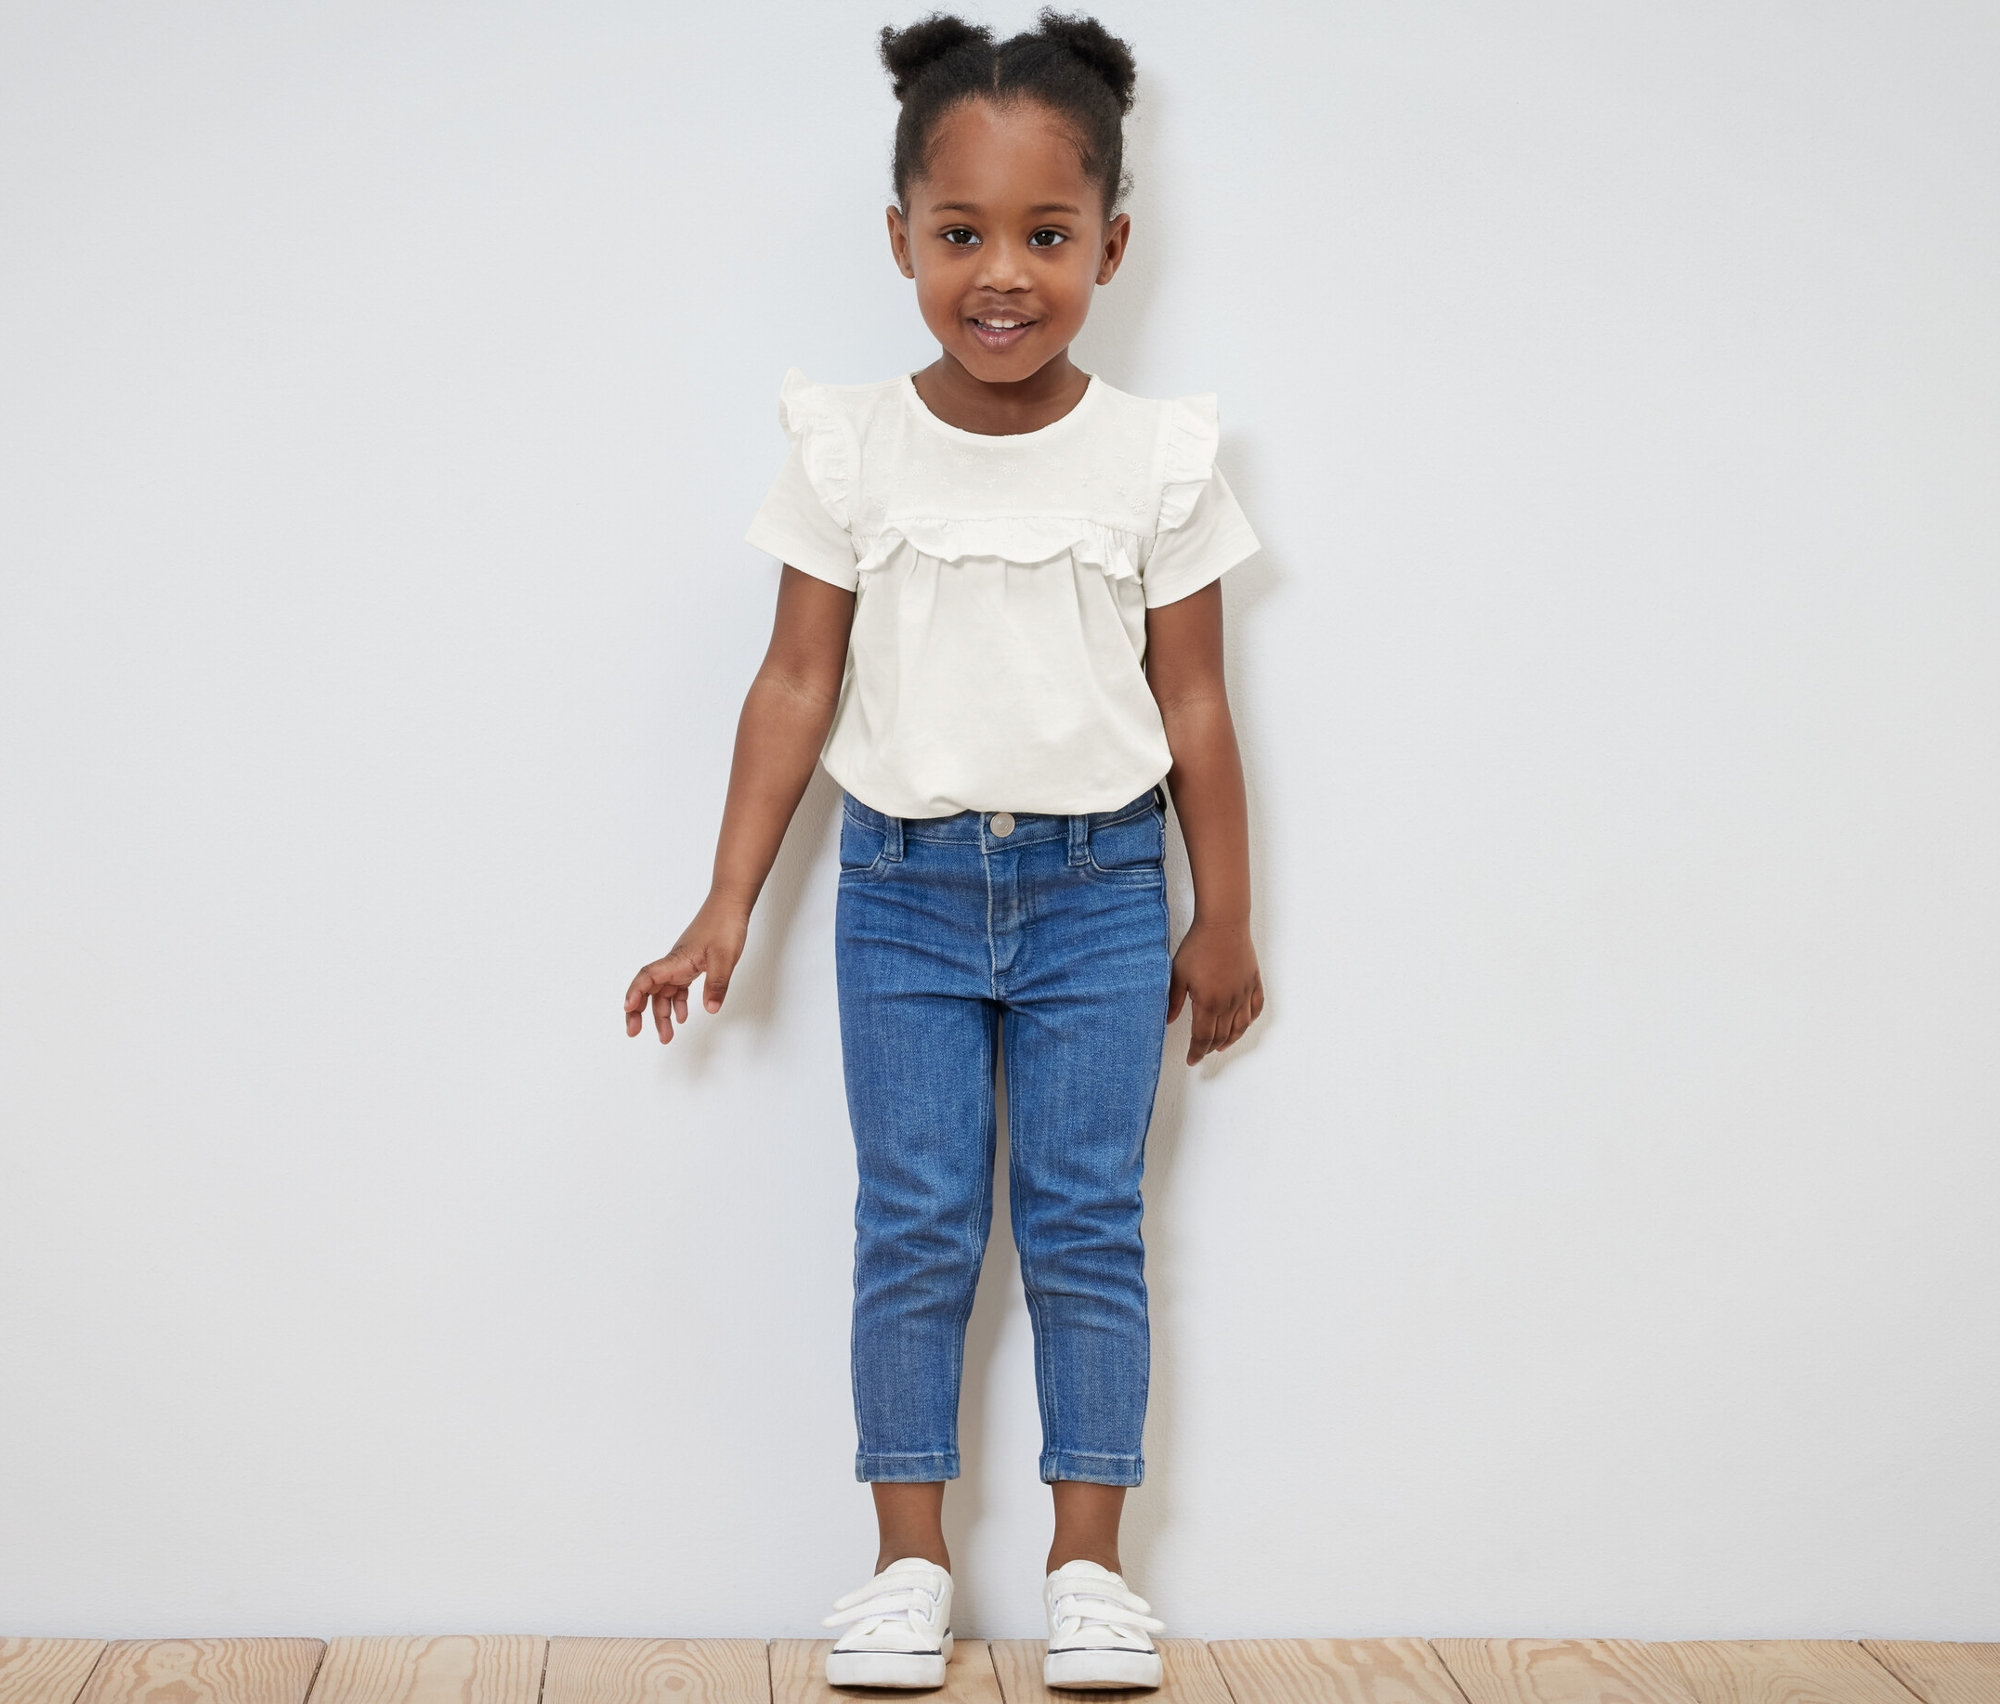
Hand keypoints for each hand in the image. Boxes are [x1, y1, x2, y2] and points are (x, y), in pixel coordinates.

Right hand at [624, 897, 750, 1043]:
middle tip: (633, 1032)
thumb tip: (710, 1009)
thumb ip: (717, 984)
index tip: (628, 1010)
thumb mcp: (725, 958)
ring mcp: (681, 964)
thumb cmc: (724, 925)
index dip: (635, 993)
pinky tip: (682, 1016)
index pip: (647, 978)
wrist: (730, 905)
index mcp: (676, 961)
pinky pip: (677, 987)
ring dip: (661, 1014)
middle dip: (638, 1011)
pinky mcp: (691, 965)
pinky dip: (677, 1003)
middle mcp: (673, 963)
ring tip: (666, 1036)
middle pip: (648, 989)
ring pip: (663, 992)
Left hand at [1167, 919, 1263, 1064]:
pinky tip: (1243, 1025)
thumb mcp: (1178, 974)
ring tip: (1220, 1046)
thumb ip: (1174, 1001)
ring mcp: (1244, 993)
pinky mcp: (1254, 982)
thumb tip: (1168, 1020)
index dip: (1196, 1052)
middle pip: (1221, 1035)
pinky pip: (1256, 1008)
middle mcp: (1229, 1003)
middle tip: (1201, 1052)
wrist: (1223, 924)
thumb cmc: (1199, 946)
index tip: (1192, 1059)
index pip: (1203, 1038)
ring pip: (1240, 1026)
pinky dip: (1249, 1021)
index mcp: (1209, 1003)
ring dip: (1230, 1040)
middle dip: (1209, 1048)